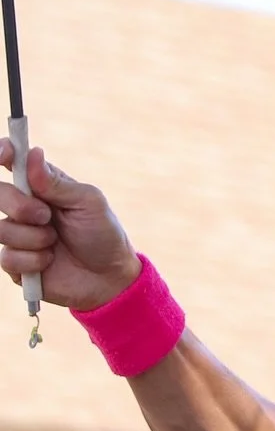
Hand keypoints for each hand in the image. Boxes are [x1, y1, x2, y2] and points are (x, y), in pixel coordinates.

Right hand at [0, 141, 141, 310]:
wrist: (108, 277)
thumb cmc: (102, 233)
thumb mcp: (89, 202)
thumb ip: (57, 183)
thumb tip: (32, 153)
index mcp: (42, 185)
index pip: (12, 161)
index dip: (3, 153)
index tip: (5, 154)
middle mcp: (24, 206)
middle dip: (19, 205)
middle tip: (46, 216)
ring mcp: (17, 234)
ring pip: (1, 229)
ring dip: (34, 238)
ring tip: (55, 242)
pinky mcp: (14, 262)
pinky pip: (7, 258)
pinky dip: (34, 260)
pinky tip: (49, 261)